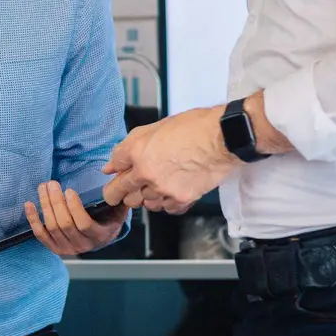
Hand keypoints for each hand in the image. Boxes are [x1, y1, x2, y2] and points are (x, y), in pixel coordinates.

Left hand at [23, 180, 128, 256]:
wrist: (100, 238)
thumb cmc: (108, 219)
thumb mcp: (118, 210)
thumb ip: (119, 199)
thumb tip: (120, 184)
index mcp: (99, 236)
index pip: (83, 224)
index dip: (74, 207)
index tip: (69, 190)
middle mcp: (82, 246)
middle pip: (64, 224)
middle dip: (56, 202)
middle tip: (52, 183)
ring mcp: (67, 249)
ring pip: (52, 227)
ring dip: (45, 206)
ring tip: (43, 187)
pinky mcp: (54, 249)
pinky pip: (40, 235)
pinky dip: (33, 220)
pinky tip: (29, 204)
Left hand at [101, 107, 236, 213]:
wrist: (222, 138)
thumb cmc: (194, 127)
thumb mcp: (155, 127)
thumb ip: (129, 146)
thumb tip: (113, 163)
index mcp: (137, 151)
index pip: (114, 167)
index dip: (115, 169)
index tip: (117, 173)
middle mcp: (146, 173)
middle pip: (120, 192)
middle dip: (118, 192)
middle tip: (125, 189)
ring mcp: (163, 188)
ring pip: (142, 203)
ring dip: (144, 196)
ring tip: (155, 185)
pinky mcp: (180, 199)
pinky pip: (165, 208)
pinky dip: (165, 202)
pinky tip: (170, 191)